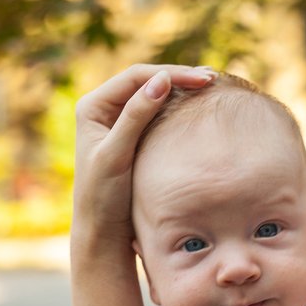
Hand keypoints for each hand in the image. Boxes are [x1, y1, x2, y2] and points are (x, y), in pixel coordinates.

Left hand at [73, 64, 216, 242]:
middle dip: (179, 78)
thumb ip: (135, 116)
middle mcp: (104, 108)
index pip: (135, 77)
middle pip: (146, 81)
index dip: (170, 74)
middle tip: (211, 79)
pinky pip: (158, 112)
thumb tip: (162, 79)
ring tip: (210, 87)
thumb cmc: (103, 196)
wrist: (103, 231)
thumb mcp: (116, 155)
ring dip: (181, 89)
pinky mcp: (133, 135)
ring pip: (154, 94)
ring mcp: (119, 121)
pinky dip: (178, 107)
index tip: (200, 80)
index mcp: (93, 106)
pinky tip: (199, 106)